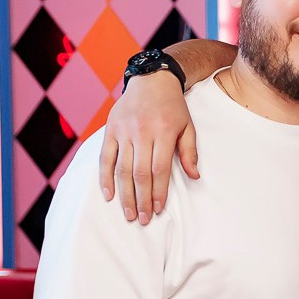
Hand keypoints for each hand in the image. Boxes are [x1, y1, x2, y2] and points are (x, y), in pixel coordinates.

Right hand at [98, 73, 197, 222]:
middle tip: (142, 219)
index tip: (158, 209)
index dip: (158, 192)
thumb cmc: (173, 107)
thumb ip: (189, 152)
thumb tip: (194, 177)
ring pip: (122, 168)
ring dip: (125, 194)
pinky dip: (104, 178)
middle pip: (140, 173)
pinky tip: (108, 195)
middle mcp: (141, 133)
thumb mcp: (188, 126)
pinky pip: (105, 158)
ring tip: (128, 213)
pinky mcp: (110, 130)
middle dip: (141, 199)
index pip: (160, 169)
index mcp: (163, 132)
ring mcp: (124, 132)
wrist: (151, 80)